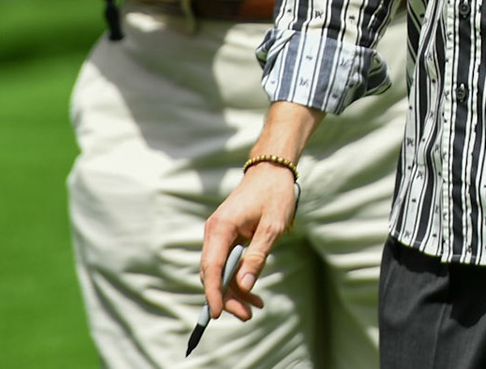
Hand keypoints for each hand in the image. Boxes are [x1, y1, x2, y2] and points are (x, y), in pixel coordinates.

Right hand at [201, 164, 299, 321]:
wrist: (272, 170)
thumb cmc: (274, 194)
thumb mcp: (272, 227)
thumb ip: (257, 256)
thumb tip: (244, 286)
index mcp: (221, 228)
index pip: (211, 268)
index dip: (213, 293)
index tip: (218, 314)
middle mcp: (214, 232)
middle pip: (214, 273)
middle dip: (228, 297)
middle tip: (247, 315)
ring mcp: (218, 234)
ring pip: (220, 271)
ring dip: (235, 291)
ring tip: (255, 307)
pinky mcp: (226, 236)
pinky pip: (227, 263)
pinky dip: (238, 278)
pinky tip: (253, 292)